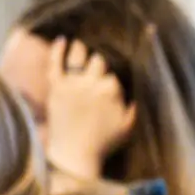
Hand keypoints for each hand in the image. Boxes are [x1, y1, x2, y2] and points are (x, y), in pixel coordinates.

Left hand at [42, 38, 134, 180]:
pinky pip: (55, 64)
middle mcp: (92, 83)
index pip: (115, 72)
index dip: (116, 73)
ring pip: (79, 56)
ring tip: (84, 42)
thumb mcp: (128, 127)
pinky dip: (57, 50)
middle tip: (101, 59)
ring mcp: (73, 84)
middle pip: (99, 60)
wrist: (74, 154)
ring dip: (83, 48)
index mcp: (111, 90)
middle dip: (101, 59)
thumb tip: (140, 95)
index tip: (116, 72)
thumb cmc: (104, 142)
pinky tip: (61, 39)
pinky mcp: (56, 88)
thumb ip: (136, 108)